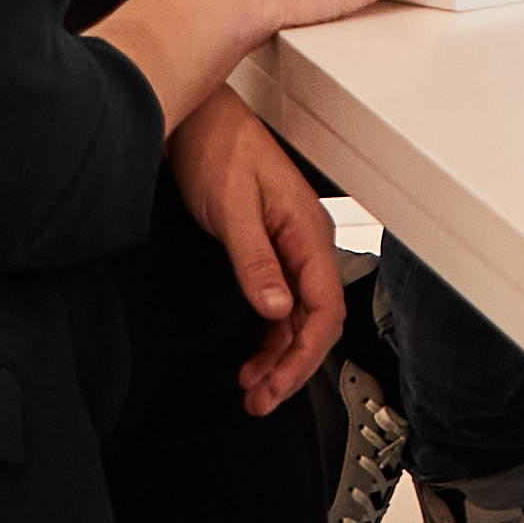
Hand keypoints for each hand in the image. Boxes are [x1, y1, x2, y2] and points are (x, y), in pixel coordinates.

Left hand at [166, 91, 346, 411]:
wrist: (200, 121)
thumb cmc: (218, 151)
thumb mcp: (232, 210)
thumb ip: (256, 262)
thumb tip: (277, 308)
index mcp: (307, 232)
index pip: (324, 308)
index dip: (305, 355)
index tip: (278, 386)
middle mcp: (307, 241)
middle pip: (317, 320)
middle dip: (293, 367)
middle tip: (260, 401)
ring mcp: (291, 246)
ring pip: (300, 317)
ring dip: (281, 357)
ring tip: (253, 390)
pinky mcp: (272, 249)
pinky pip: (284, 304)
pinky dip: (270, 337)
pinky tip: (253, 357)